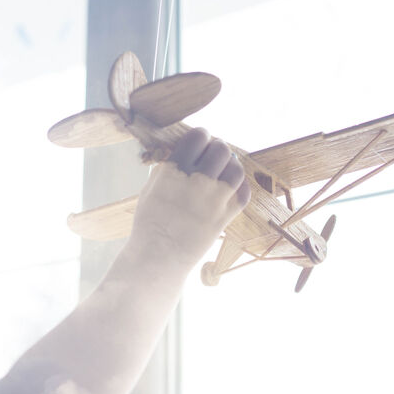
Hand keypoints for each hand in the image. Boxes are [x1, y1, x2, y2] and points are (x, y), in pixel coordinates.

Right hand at [129, 128, 250, 267]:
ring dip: (230, 165)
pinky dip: (239, 186)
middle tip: (212, 157)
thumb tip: (183, 149)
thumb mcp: (151, 187)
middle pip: (221, 149)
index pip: (198, 136)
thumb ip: (168, 166)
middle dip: (217, 149)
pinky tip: (229, 188)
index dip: (201, 137)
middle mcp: (196, 181)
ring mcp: (214, 199)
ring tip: (222, 171)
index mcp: (174, 170)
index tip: (200, 143)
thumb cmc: (150, 222)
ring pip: (236, 168)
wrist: (158, 257)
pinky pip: (244, 192)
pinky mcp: (225, 217)